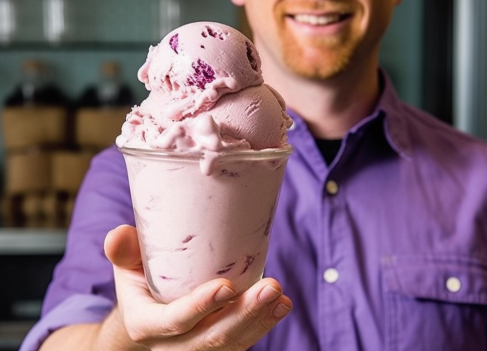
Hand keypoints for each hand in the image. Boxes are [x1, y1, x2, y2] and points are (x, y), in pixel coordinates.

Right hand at [104, 225, 291, 349]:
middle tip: (271, 288)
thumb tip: (119, 233)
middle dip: (244, 314)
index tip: (226, 286)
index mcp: (146, 324)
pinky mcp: (216, 347)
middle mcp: (172, 345)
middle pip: (211, 338)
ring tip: (280, 297)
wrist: (145, 317)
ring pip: (231, 343)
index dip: (200, 307)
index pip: (175, 321)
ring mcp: (196, 349)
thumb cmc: (139, 284)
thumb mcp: (126, 267)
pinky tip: (281, 306)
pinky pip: (241, 342)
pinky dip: (263, 324)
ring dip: (259, 320)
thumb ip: (123, 252)